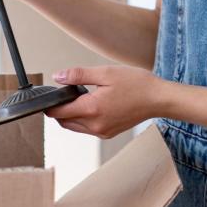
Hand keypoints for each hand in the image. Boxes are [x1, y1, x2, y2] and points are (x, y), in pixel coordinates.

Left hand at [45, 65, 166, 138]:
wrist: (158, 99)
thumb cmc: (136, 84)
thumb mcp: (105, 72)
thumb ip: (78, 75)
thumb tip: (58, 77)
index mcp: (92, 109)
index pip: (59, 112)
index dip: (50, 105)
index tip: (47, 96)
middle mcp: (95, 126)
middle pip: (65, 122)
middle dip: (59, 110)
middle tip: (64, 93)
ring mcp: (102, 132)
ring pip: (75, 127)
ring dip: (71, 115)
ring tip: (78, 97)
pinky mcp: (109, 133)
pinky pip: (87, 129)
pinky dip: (83, 119)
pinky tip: (92, 104)